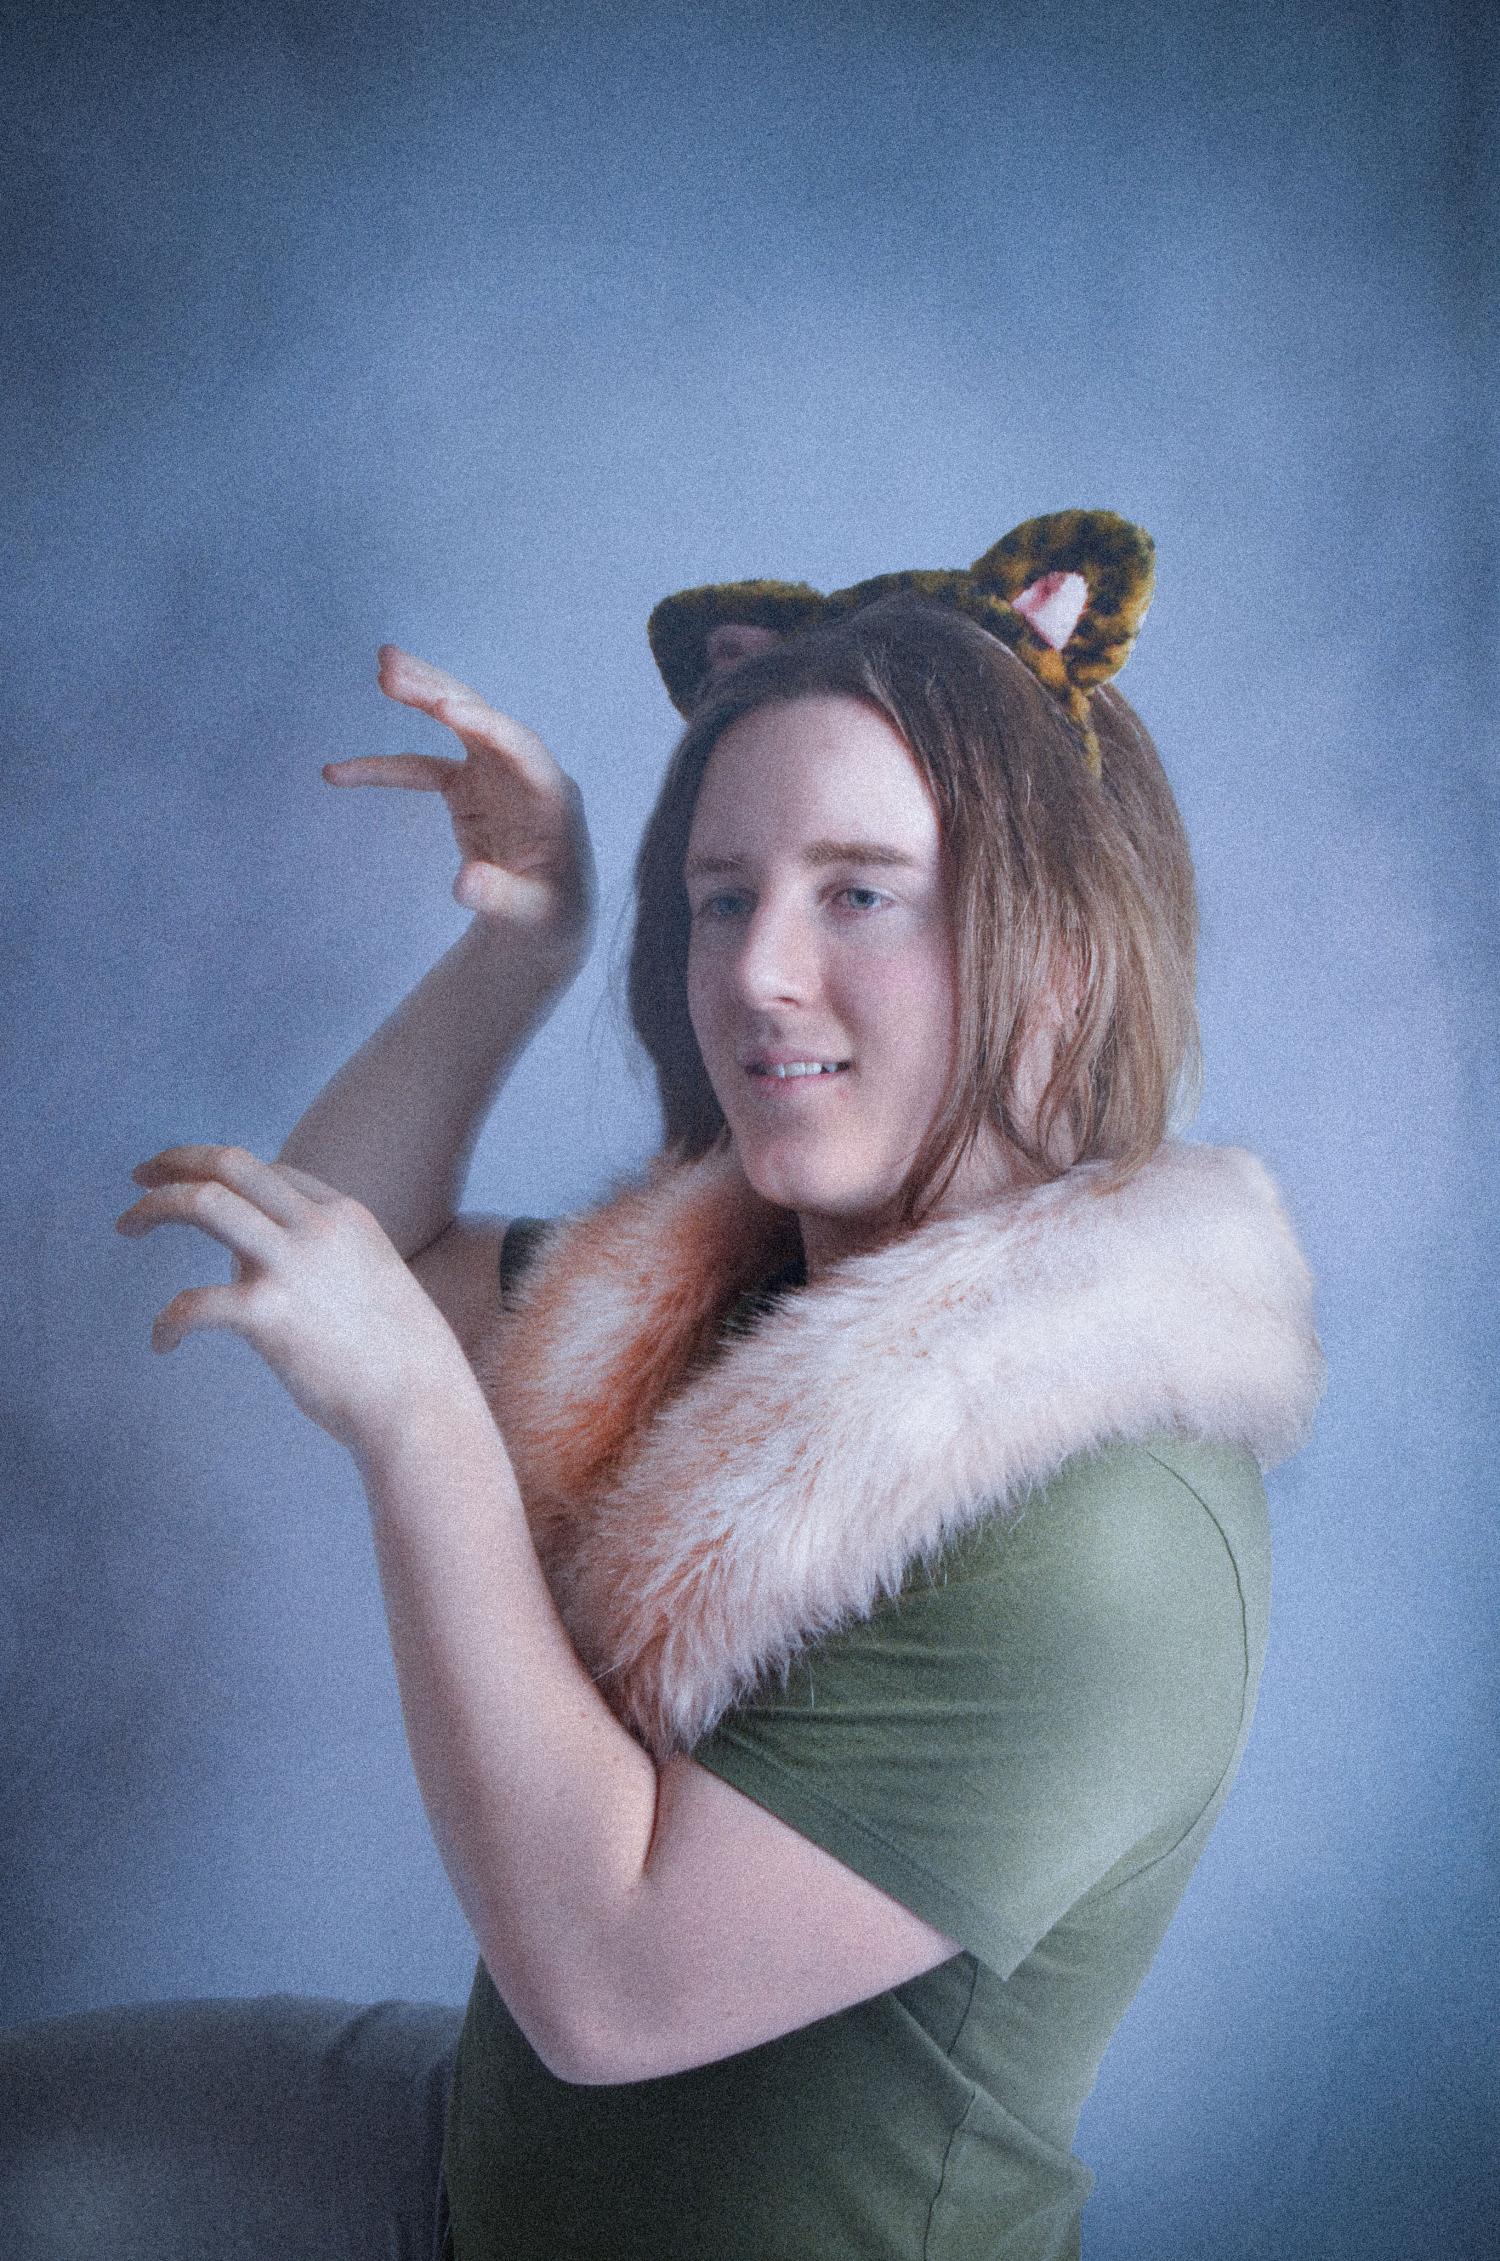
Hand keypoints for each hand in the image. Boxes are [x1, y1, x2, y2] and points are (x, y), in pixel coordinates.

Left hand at [117, 1146, 480, 1455]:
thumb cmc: (404, 1360)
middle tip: (141, 1174)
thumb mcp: (377, 1281)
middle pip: (231, 1164)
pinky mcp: (267, 1315)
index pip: (271, 1171)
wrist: (421, 1404)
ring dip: (155, 1206)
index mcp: (346, 1215)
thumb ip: (329, 1262)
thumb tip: (270, 1274)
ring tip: (127, 1225)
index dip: (224, 1172)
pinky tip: (162, 1341)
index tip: (195, 1184)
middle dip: (177, 1161)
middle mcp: (316, 1227)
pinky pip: (193, 1303)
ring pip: (204, 1202)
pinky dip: (167, 1321)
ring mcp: (291, 1266)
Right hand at [324, 647, 596, 948]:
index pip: (521, 748)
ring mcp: (495, 775)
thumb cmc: (548, 917)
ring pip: (455, 725)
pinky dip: (382, 769)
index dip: (486, 726)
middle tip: (393, 665)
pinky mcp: (467, 788)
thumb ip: (500, 898)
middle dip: (440, 691)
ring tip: (382, 667)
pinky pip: (419, 769)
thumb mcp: (531, 916)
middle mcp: (524, 773)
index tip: (446, 710)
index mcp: (552, 796)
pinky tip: (338, 773)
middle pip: (482, 720)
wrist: (543, 921)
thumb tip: (464, 884)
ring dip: (419, 695)